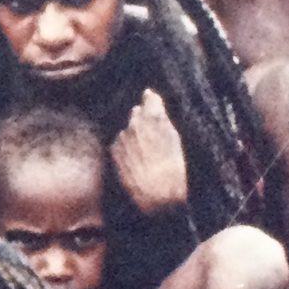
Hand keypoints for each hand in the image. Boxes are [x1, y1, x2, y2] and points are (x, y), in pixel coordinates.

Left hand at [109, 89, 188, 215]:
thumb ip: (161, 115)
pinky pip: (120, 143)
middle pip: (136, 113)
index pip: (149, 98)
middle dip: (142, 119)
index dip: (151, 100)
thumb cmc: (173, 167)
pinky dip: (127, 147)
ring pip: (127, 129)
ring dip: (134, 135)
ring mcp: (122, 136)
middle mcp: (134, 123)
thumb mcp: (175, 138)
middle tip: (153, 135)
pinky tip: (136, 159)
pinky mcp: (114, 150)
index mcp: (154, 117)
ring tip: (146, 152)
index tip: (152, 101)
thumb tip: (149, 94)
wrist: (157, 194)